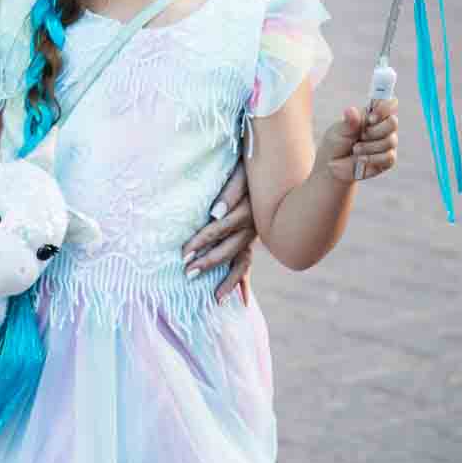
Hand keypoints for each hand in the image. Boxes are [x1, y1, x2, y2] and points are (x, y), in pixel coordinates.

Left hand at [183, 157, 256, 304]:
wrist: (277, 160)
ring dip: (229, 281)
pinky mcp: (254, 238)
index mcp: (248, 210)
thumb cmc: (252, 162)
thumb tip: (214, 214)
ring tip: (216, 299)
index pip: (218, 229)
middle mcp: (254, 226)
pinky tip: (242, 302)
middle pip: (229, 249)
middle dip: (208, 263)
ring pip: (242, 262)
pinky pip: (250, 263)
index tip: (183, 253)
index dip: (201, 241)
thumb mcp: (242, 169)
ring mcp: (256, 234)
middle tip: (187, 274)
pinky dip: (244, 282)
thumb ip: (230, 191)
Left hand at [324, 97, 397, 185]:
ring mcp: (386, 144)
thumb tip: (351, 110)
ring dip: (370, 147)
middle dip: (375, 131)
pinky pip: (389, 157)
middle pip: (393, 122)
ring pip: (390, 141)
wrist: (332, 167)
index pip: (388, 104)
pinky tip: (360, 159)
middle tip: (361, 136)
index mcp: (371, 115)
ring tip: (355, 150)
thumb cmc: (335, 145)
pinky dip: (372, 158)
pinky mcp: (387, 160)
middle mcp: (382, 128)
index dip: (384, 108)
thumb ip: (349, 122)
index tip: (371, 118)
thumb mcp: (338, 131)